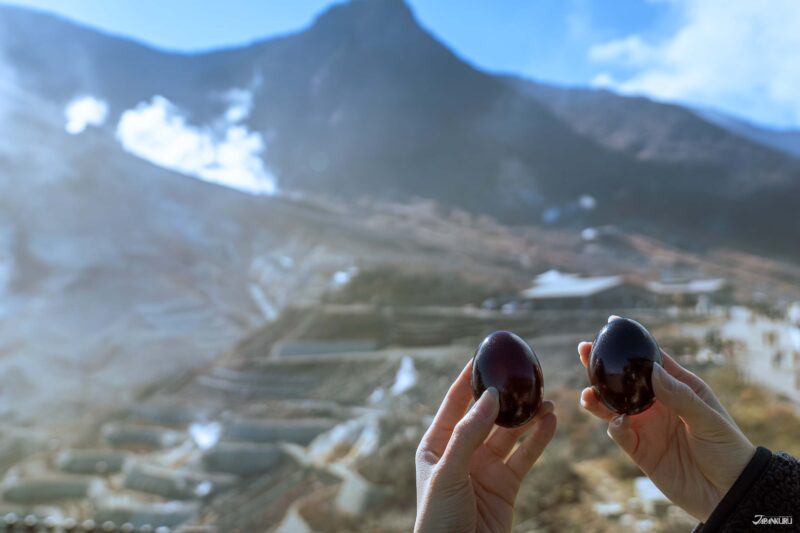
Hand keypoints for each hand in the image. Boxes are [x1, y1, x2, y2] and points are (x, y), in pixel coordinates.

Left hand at [415, 360, 556, 532]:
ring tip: (544, 397)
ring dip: (526, 415)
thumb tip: (490, 395)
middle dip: (505, 395)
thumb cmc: (437, 519)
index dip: (469, 379)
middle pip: (486, 415)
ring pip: (509, 433)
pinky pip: (525, 455)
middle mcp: (461, 452)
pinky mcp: (506, 485)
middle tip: (523, 373)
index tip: (484, 355)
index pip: (454, 403)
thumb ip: (468, 434)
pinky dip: (538, 438)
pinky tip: (550, 420)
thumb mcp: (448, 471)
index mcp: (436, 444)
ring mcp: (484, 469)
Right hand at [578, 317, 755, 521]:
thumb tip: (653, 371)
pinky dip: (614, 426)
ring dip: (598, 398)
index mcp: (677, 388)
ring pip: (613, 406)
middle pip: (624, 380)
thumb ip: (679, 396)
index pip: (650, 360)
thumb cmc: (727, 449)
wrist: (729, 493)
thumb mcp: (708, 419)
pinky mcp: (640, 450)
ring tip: (587, 394)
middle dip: (602, 366)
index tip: (610, 326)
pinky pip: (619, 434)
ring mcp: (646, 426)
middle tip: (584, 352)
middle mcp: (658, 404)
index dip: (631, 344)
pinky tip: (618, 422)